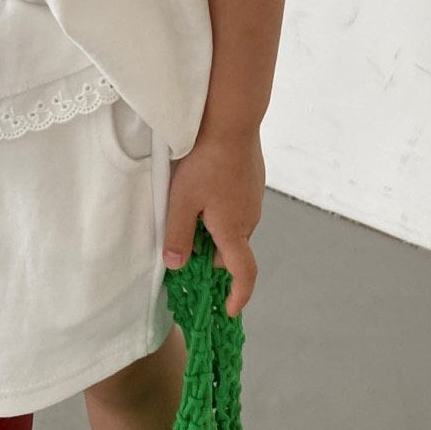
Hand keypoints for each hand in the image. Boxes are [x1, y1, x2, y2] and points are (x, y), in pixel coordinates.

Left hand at [161, 129, 265, 316]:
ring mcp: (254, 198)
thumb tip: (176, 265)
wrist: (231, 120)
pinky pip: (238, 205)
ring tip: (192, 207)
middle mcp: (250, 218)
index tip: (229, 310)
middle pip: (232, 249)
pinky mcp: (254, 180)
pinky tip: (207, 186)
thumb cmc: (204, 161)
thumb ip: (176, 236)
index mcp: (233, 230)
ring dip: (216, 228)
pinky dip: (223, 208)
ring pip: (234, 225)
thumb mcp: (181, 201)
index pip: (244, 274)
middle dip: (212, 254)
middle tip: (186, 242)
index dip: (238, 296)